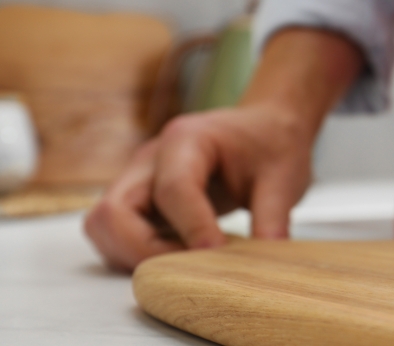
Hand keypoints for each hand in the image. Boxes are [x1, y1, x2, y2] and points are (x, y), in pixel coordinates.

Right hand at [84, 106, 313, 270]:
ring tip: (184, 265)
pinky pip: (115, 234)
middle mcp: (152, 158)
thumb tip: (266, 264)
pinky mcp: (140, 200)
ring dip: (134, 255)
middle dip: (145, 251)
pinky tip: (177, 258)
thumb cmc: (271, 144)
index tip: (217, 254)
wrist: (265, 128)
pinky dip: (135, 254)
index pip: (173, 188)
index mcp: (188, 139)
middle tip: (191, 269)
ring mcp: (140, 179)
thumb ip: (273, 219)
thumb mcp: (285, 178)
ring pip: (104, 225)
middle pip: (114, 211)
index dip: (192, 228)